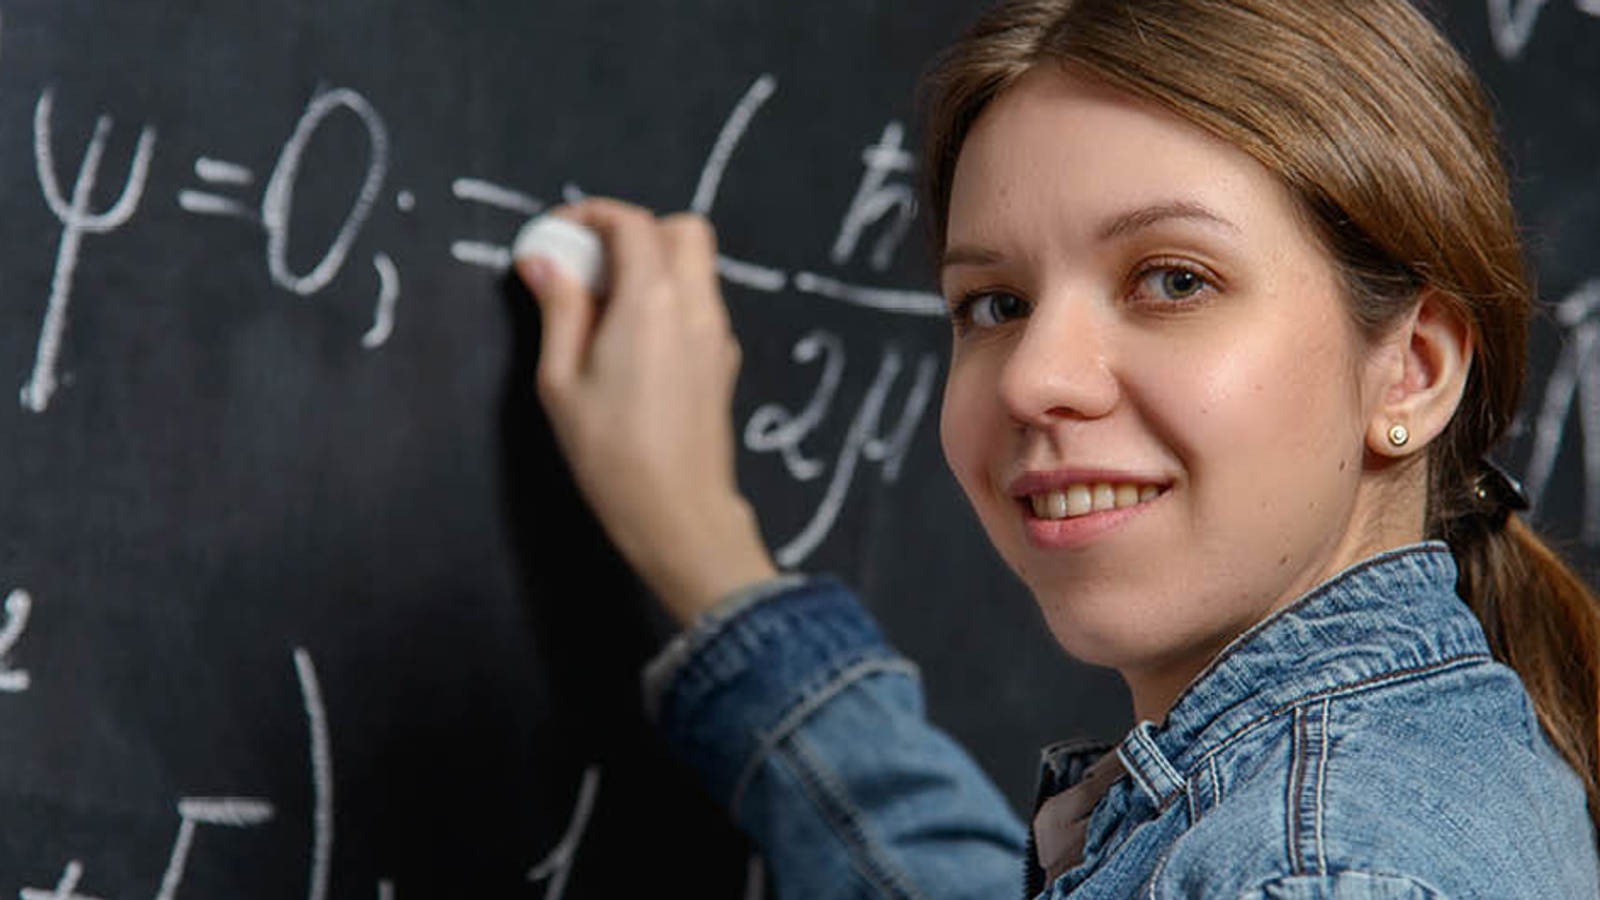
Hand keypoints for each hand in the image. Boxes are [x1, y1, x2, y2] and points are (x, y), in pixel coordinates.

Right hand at [514, 198, 777, 624]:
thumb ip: (558, 310)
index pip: (631, 223)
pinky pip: (701, 304)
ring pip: (697, 266)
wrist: (679, 514)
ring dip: (654, 265)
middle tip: (588, 266)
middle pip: (681, 230)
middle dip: (633, 232)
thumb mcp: (561, 382)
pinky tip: (634, 341)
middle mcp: (696, 307)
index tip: (558, 233)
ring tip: (605, 308)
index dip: (591, 215)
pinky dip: (670, 298)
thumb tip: (543, 260)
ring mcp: (717, 335)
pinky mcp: (723, 362)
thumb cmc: (612, 455)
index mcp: (653, 301)